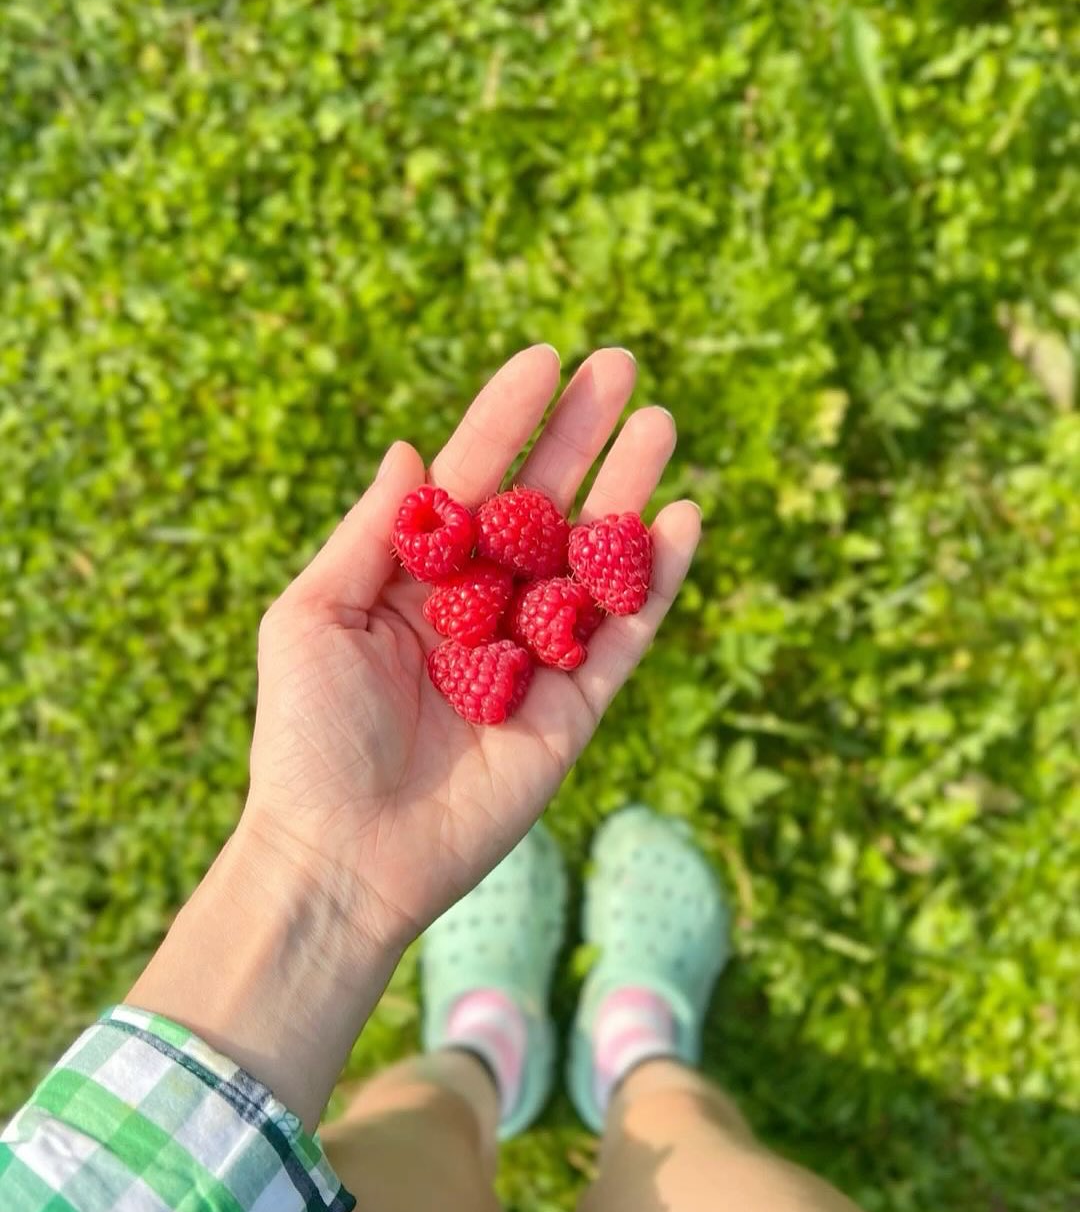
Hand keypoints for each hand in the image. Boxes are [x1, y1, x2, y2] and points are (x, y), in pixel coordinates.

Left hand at [244, 345, 700, 953]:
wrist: (341, 852)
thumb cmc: (307, 735)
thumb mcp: (314, 614)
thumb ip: (374, 532)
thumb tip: (412, 446)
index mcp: (414, 581)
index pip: (472, 482)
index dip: (508, 421)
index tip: (544, 358)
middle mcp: (479, 610)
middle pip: (543, 507)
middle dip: (581, 439)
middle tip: (622, 368)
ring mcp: (531, 659)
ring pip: (590, 560)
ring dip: (627, 493)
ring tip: (659, 425)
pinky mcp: (573, 710)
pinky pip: (623, 637)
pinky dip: (655, 581)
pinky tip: (680, 519)